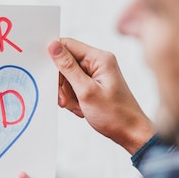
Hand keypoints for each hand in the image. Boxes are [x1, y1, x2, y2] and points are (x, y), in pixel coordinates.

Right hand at [48, 38, 154, 154]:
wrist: (130, 133)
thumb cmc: (115, 114)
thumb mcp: (86, 91)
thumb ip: (68, 67)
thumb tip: (53, 46)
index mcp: (100, 58)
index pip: (68, 45)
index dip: (54, 57)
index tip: (48, 73)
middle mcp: (98, 62)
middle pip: (66, 62)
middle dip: (62, 82)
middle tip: (64, 99)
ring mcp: (96, 73)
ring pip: (68, 76)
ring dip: (67, 93)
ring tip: (77, 106)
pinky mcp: (94, 84)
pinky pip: (74, 86)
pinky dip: (73, 98)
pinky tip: (80, 107)